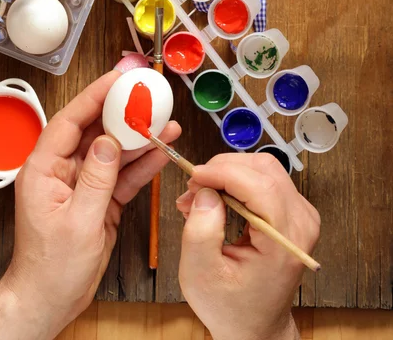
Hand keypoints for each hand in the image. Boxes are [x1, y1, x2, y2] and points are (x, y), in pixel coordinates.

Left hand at [0, 70, 180, 338]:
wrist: (53, 299)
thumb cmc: (53, 267)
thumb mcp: (78, 222)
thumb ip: (96, 179)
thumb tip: (110, 142)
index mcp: (44, 169)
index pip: (70, 121)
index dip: (94, 97)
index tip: (117, 79)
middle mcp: (63, 170)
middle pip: (95, 131)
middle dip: (123, 113)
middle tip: (148, 96)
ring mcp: (83, 183)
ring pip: (114, 151)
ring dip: (139, 138)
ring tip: (166, 123)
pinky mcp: (100, 197)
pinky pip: (123, 174)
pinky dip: (142, 164)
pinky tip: (161, 151)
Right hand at [176, 154, 319, 339]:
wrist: (256, 326)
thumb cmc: (230, 307)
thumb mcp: (201, 275)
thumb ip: (201, 232)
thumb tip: (206, 191)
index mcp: (285, 241)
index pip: (260, 186)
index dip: (224, 173)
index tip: (192, 176)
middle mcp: (302, 222)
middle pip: (263, 169)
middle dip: (222, 171)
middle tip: (192, 191)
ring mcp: (302, 214)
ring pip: (263, 169)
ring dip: (226, 175)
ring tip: (200, 199)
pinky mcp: (293, 210)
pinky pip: (263, 179)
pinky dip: (235, 182)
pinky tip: (216, 201)